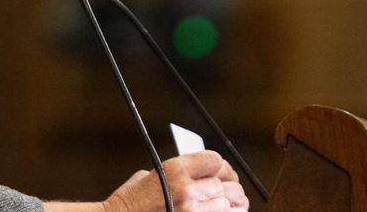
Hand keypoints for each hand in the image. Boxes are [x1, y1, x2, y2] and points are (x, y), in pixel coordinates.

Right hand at [104, 151, 248, 211]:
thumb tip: (198, 176)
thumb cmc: (129, 203)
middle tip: (234, 190)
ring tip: (237, 204)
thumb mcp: (148, 177)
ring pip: (226, 206)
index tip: (224, 172)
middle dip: (232, 187)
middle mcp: (186, 190)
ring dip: (234, 206)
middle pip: (225, 185)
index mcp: (175, 170)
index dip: (222, 167)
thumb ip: (175, 174)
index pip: (214, 161)